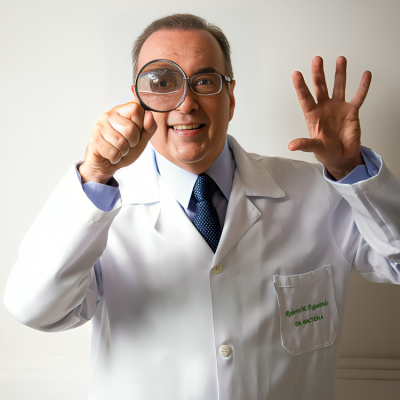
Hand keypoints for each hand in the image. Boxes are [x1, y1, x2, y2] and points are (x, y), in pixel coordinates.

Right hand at [79, 100, 156, 183]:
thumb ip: (149, 127)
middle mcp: (109, 115)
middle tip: (126, 144)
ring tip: (118, 149)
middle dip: (132, 142)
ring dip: (123, 151)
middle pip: (129, 128)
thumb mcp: (142, 139)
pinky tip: (111, 155)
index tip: (135, 132)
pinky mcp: (94, 140)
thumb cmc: (124, 149)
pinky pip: (112, 152)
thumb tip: (149, 114)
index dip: (140, 125)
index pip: (136, 108)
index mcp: (122, 111)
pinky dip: (115, 157)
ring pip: (120, 141)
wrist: (107, 163)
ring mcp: (99, 126)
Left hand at [289, 56, 371, 179]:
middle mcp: (324, 108)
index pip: (305, 98)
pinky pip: (358, 96)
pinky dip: (363, 86)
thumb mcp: (315, 148)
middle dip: (318, 73)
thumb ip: (304, 144)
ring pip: (339, 87)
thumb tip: (291, 146)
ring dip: (340, 73)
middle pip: (320, 87)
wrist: (342, 156)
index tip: (296, 74)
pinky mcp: (351, 111)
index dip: (300, 86)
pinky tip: (366, 74)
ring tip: (340, 59)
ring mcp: (338, 108)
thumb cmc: (326, 152)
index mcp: (313, 115)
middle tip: (317, 59)